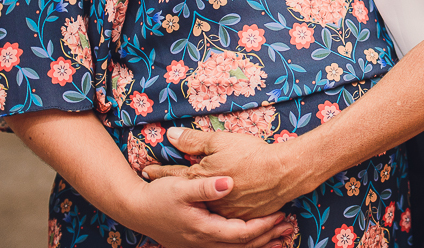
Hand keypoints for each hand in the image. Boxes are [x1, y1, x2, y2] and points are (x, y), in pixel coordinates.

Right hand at [129, 174, 293, 247]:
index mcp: (203, 229)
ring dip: (259, 244)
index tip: (281, 215)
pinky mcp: (196, 243)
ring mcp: (199, 245)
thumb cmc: (157, 195)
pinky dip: (244, 245)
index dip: (263, 226)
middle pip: (243, 246)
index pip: (241, 233)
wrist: (134, 209)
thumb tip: (229, 182)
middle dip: (267, 237)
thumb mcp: (181, 186)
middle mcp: (203, 242)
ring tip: (281, 238)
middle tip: (289, 228)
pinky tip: (255, 241)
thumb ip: (206, 186)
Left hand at [143, 128, 297, 219]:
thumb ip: (193, 140)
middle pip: (185, 196)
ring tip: (181, 206)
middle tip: (157, 193)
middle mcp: (208, 201)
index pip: (173, 175)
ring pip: (202, 210)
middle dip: (170, 193)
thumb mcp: (220, 141)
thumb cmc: (252, 154)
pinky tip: (211, 215)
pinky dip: (213, 215)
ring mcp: (224, 212)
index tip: (146, 171)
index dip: (159, 171)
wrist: (283, 172)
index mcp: (201, 180)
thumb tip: (170, 135)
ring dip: (192, 205)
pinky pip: (222, 219)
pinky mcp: (241, 217)